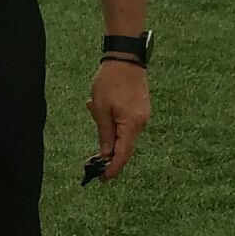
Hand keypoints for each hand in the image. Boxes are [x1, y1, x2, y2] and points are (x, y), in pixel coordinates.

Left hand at [85, 59, 150, 181]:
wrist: (126, 57)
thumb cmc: (110, 80)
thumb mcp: (101, 108)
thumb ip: (105, 134)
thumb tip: (106, 154)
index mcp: (131, 124)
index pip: (123, 154)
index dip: (113, 168)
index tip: (102, 178)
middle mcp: (141, 123)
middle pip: (125, 147)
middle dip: (108, 154)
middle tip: (91, 160)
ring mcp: (143, 116)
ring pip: (124, 134)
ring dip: (108, 131)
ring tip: (93, 109)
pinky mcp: (141, 109)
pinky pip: (126, 124)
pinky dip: (114, 122)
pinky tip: (101, 107)